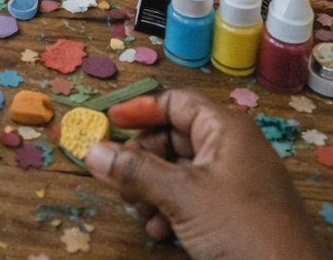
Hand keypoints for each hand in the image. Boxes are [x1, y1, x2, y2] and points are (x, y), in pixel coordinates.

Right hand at [85, 90, 327, 259]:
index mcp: (225, 129)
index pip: (176, 102)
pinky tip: (159, 230)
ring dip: (152, 189)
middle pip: (173, 137)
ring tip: (140, 211)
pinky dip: (171, 209)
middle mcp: (231, 148)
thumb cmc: (240, 227)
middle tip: (117, 179)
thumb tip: (92, 150)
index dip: (140, 110)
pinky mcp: (235, 211)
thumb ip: (136, 172)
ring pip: (180, 171)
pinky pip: (193, 197)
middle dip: (143, 158)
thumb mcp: (182, 196)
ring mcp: (235, 180)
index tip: (108, 124)